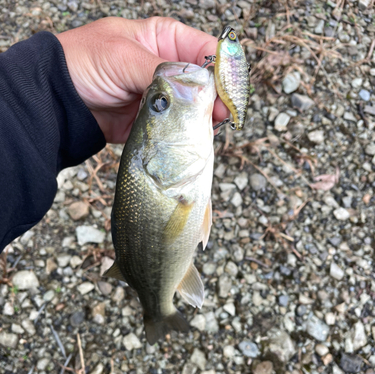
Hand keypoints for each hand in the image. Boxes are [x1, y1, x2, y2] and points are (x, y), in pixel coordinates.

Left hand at [57, 17, 227, 143]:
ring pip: (196, 108)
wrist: (60, 102)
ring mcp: (164, 97)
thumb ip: (162, 71)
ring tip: (206, 128)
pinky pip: (179, 128)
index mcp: (165, 40)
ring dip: (202, 119)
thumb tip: (197, 88)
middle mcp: (169, 67)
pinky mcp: (156, 122)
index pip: (206, 51)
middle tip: (218, 115)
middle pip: (206, 82)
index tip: (226, 92)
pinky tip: (191, 138)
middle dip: (215, 98)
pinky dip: (186, 134)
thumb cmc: (84, 64)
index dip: (221, 70)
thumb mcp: (123, 57)